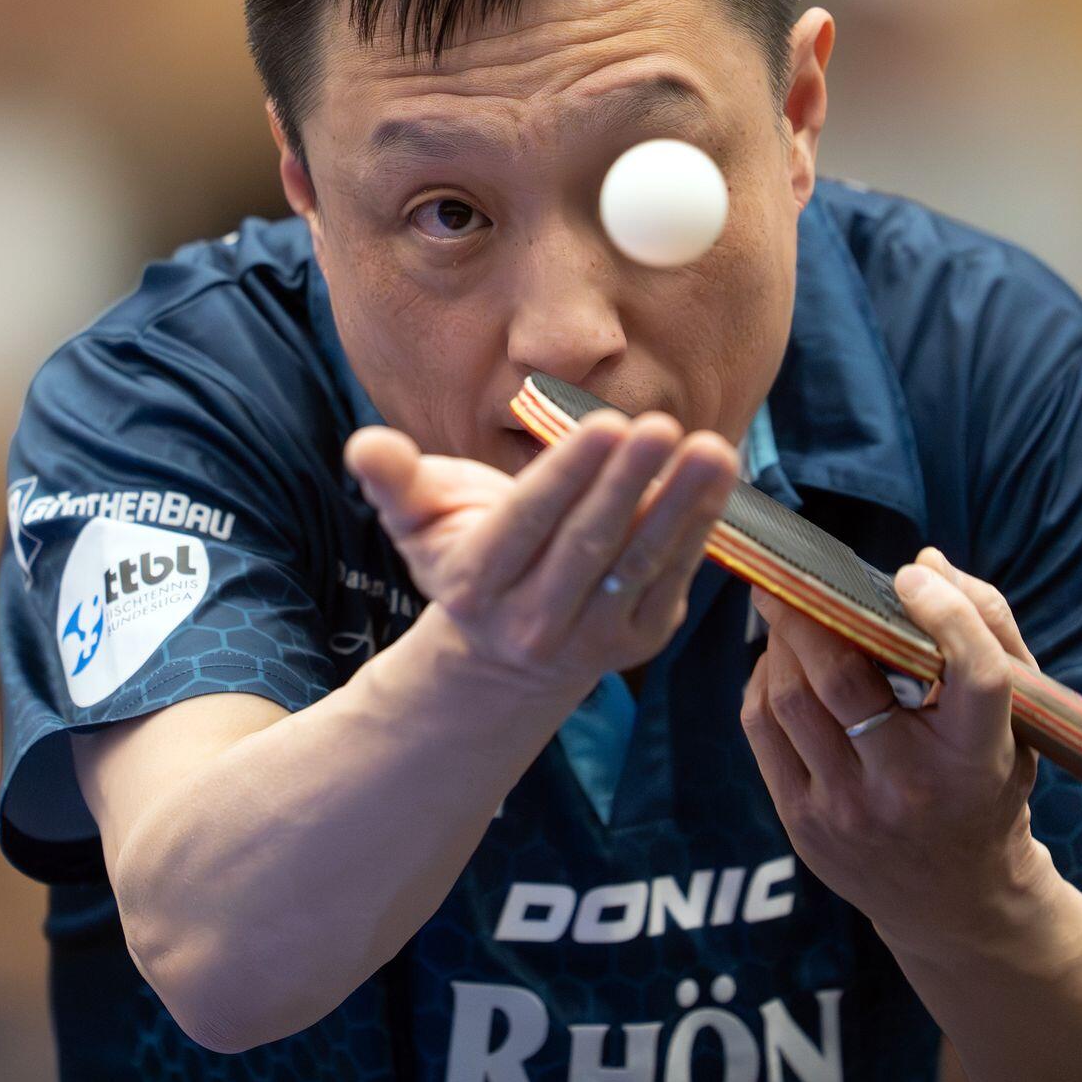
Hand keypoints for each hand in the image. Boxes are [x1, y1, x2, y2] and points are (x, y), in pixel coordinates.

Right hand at [344, 412, 738, 699]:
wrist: (503, 658)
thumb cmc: (463, 557)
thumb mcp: (415, 521)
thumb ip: (394, 479)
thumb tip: (364, 445)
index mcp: (475, 583)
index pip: (526, 525)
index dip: (565, 476)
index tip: (603, 424)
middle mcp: (532, 621)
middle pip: (586, 545)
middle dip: (627, 483)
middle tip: (660, 425)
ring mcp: (591, 637)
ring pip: (638, 564)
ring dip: (679, 506)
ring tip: (711, 451)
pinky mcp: (638, 639)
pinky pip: (672, 580)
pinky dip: (698, 530)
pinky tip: (717, 482)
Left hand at [738, 547, 1053, 957]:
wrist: (960, 901)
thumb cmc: (986, 781)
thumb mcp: (1019, 716)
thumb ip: (987, 628)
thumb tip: (922, 563)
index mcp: (979, 755)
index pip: (973, 672)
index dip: (945, 612)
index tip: (911, 578)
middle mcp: (912, 787)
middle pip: (844, 675)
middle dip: (811, 609)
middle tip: (799, 576)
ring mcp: (850, 811)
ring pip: (790, 697)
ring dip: (781, 641)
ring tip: (790, 615)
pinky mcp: (804, 825)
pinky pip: (763, 728)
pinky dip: (764, 682)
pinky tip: (782, 664)